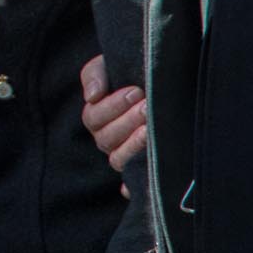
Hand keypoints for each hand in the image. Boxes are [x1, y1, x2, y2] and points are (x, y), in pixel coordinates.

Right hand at [79, 53, 146, 188]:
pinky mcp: (140, 172)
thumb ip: (94, 74)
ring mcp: (123, 157)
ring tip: (151, 128)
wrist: (160, 86)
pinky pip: (133, 185)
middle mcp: (107, 140)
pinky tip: (148, 175)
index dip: (112, 106)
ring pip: (118, 160)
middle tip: (148, 106)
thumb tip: (92, 96)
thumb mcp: (108, 66)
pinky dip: (134, 186)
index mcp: (96, 118)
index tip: (136, 91)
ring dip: (133, 144)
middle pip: (106, 139)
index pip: (94, 118)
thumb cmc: (130, 75)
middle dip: (127, 121)